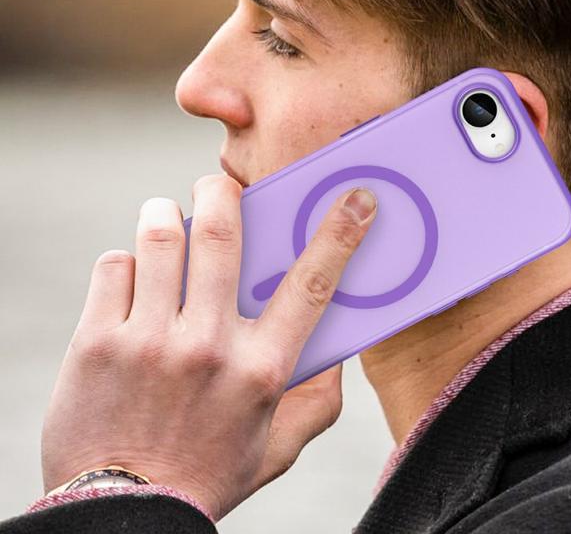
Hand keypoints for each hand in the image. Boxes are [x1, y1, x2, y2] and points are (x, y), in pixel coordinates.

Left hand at [40, 174, 377, 521]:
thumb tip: (335, 347)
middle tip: (219, 185)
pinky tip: (133, 276)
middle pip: (222, 235)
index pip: (312, 285)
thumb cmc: (208, 474)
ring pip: (162, 237)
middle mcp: (209, 347)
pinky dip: (127, 260)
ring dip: (166, 214)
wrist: (124, 515)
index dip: (340, 234)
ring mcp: (150, 342)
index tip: (357, 197)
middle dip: (222, 192)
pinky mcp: (97, 343)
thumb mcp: (278, 446)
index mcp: (262, 369)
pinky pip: (116, 266)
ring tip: (167, 218)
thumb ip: (317, 399)